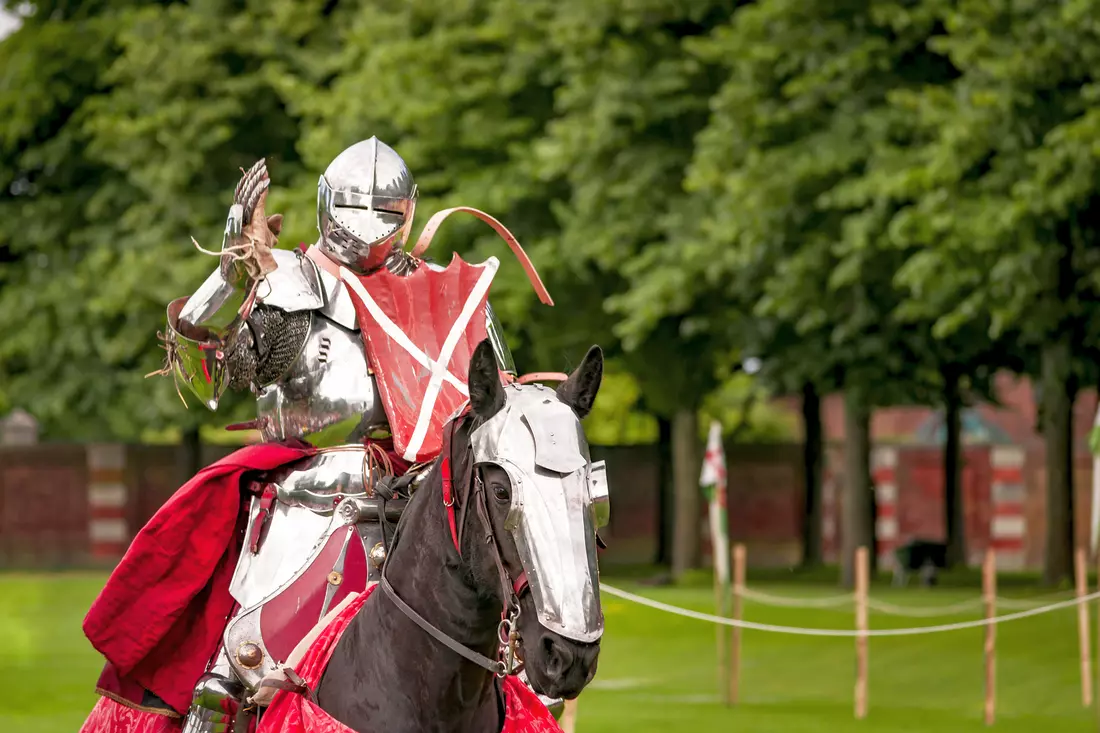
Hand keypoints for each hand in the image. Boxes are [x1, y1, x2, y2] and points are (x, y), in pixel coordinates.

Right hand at [224, 159, 280, 278]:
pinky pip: (257, 203)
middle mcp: (242, 217)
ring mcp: (246, 219)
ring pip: (250, 194)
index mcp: (245, 218)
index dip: (253, 183)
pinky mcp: (253, 222)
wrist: (259, 265)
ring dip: (257, 180)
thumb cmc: (261, 254)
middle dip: (253, 177)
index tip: (261, 171)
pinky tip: (266, 181)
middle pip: (246, 191)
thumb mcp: (270, 238)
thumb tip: (279, 215)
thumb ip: (273, 226)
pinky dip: (262, 191)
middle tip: (261, 164)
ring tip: (263, 168)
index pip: (248, 196)